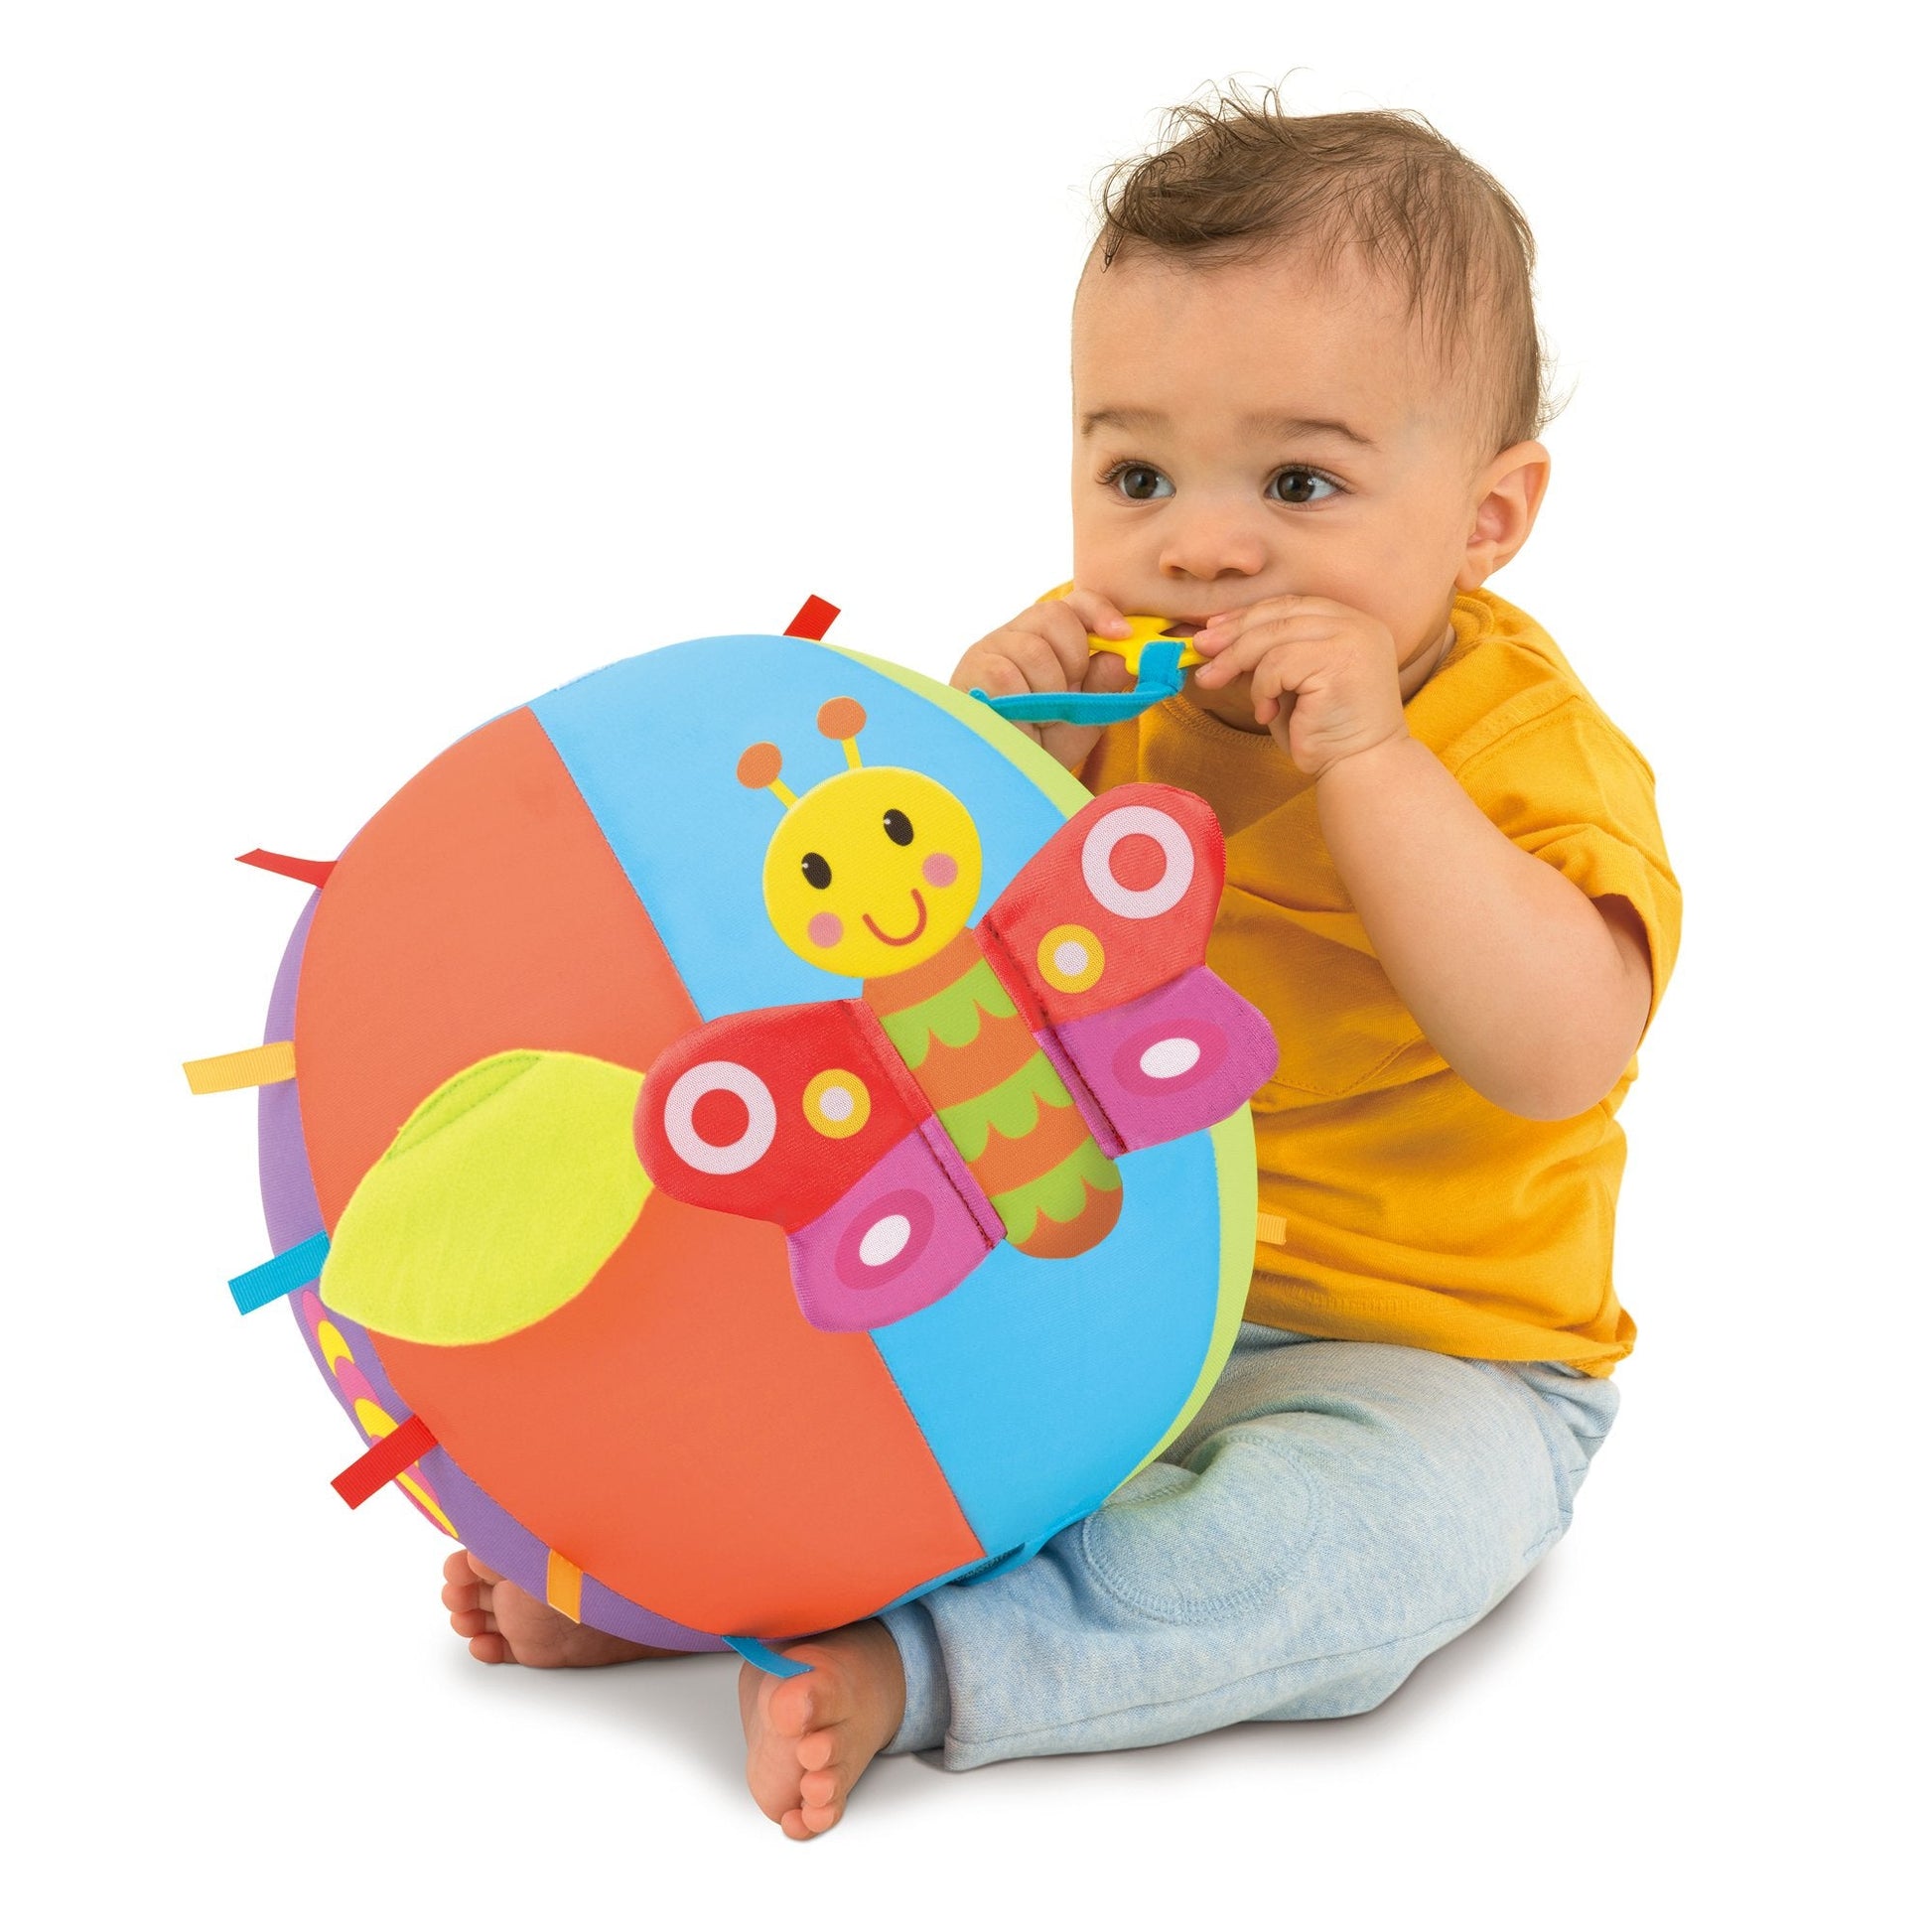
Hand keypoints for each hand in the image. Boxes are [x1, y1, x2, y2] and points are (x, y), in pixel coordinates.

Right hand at [951, 588, 1134, 771]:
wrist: (1006, 778)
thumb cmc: (1044, 744)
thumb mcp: (1085, 715)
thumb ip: (1105, 683)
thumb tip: (1125, 653)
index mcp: (1048, 638)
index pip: (1076, 603)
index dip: (1101, 612)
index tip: (1124, 635)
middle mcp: (1017, 634)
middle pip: (1054, 614)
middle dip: (1073, 658)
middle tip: (1067, 694)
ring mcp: (990, 648)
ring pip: (1034, 649)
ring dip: (1048, 690)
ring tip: (1040, 717)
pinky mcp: (971, 670)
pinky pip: (1006, 675)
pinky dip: (1022, 703)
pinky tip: (1017, 722)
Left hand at [1191, 595, 1408, 776]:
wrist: (1358, 768)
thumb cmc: (1322, 731)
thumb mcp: (1288, 684)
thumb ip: (1265, 657)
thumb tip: (1214, 638)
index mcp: (1349, 623)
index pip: (1290, 606)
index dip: (1248, 614)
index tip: (1214, 628)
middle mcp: (1356, 624)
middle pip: (1279, 614)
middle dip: (1233, 633)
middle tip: (1201, 649)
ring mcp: (1352, 640)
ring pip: (1273, 636)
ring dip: (1238, 662)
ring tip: (1219, 684)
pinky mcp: (1340, 663)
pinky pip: (1279, 664)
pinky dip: (1261, 688)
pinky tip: (1266, 713)